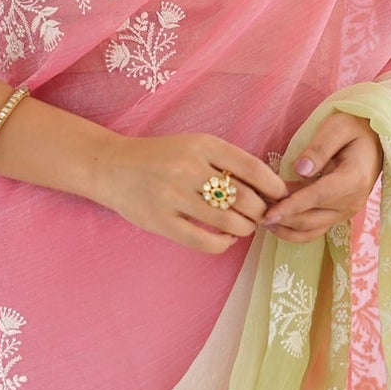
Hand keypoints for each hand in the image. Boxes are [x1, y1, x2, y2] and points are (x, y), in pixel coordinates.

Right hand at [92, 129, 290, 255]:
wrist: (111, 167)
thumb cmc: (159, 157)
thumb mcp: (192, 146)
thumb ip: (223, 161)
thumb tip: (264, 186)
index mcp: (201, 145)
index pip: (251, 167)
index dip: (272, 185)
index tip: (279, 195)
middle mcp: (188, 168)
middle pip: (244, 198)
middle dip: (260, 211)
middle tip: (261, 216)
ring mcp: (173, 196)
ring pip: (228, 222)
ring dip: (244, 229)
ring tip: (243, 227)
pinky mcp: (161, 221)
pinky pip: (204, 241)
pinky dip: (223, 244)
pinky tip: (224, 239)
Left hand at [262, 112, 380, 241]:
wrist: (374, 140)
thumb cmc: (354, 128)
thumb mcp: (337, 127)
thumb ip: (319, 148)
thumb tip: (300, 169)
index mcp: (353, 179)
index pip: (317, 197)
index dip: (290, 206)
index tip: (267, 213)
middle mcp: (351, 202)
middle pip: (309, 218)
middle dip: (280, 216)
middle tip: (253, 206)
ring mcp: (345, 212)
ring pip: (309, 229)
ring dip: (283, 227)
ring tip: (258, 216)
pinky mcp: (337, 216)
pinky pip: (313, 232)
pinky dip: (292, 231)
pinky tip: (274, 222)